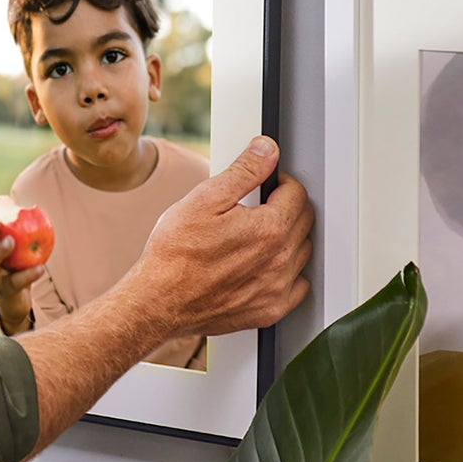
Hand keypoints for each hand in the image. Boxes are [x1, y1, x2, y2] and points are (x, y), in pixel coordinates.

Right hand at [137, 135, 312, 336]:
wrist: (159, 301)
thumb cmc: (175, 252)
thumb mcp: (205, 198)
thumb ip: (244, 171)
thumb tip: (267, 150)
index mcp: (269, 228)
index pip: (297, 194)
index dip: (281, 182)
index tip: (267, 185)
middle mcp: (280, 260)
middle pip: (304, 222)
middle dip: (287, 207)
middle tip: (260, 207)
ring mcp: (277, 289)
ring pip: (302, 253)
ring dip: (289, 239)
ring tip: (258, 236)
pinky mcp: (269, 311)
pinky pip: (297, 287)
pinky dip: (287, 274)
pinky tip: (263, 267)